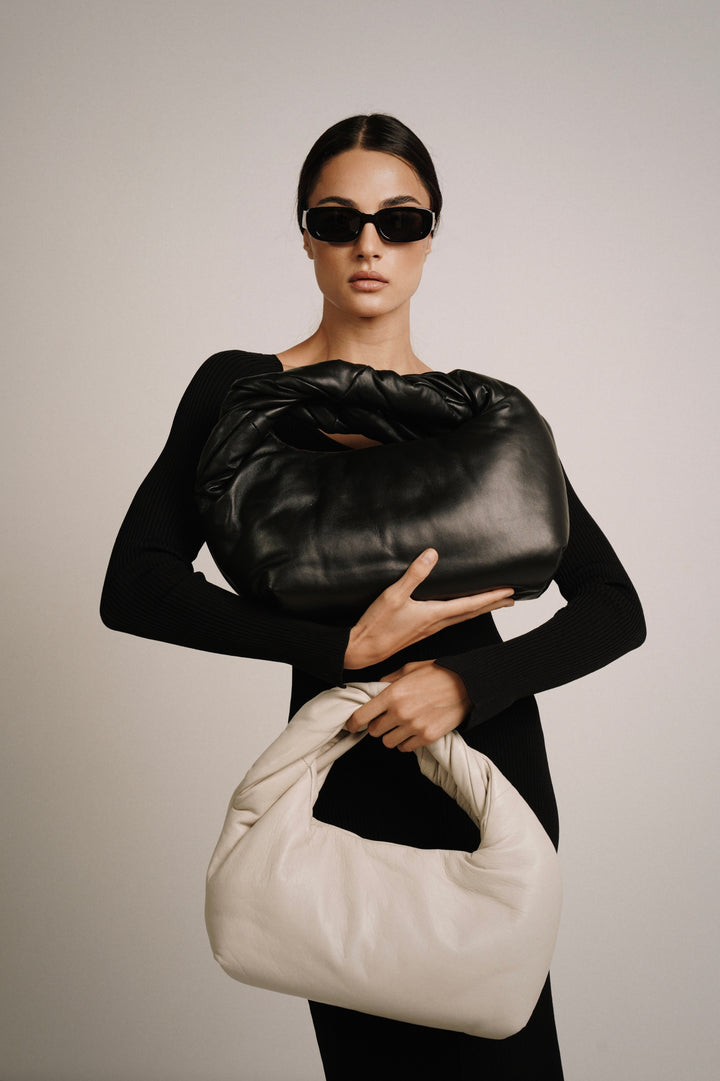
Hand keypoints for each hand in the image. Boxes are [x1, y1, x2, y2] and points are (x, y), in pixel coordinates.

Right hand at [343, 549, 513, 669]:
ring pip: (462, 618)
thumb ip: (414, 574)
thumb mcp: (394, 595)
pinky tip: (460, 612)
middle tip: (512, 600)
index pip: (470, 604)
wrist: (363, 650)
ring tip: (493, 604)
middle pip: (472, 614)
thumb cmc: (377, 625)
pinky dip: (463, 614)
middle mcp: (436, 624)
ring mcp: (429, 630)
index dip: (491, 597)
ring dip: (480, 610)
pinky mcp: (421, 632)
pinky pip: (450, 621)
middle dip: (492, 605)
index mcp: (434, 614)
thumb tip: (432, 553)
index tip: (509, 592)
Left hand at [345, 660, 470, 751]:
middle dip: (377, 726)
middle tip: (386, 719)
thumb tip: (374, 689)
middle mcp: (400, 712)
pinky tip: (412, 731)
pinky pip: (405, 748)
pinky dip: (406, 742)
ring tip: (401, 725)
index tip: (352, 726)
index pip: (362, 716)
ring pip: (388, 742)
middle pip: (374, 732)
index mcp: (392, 694)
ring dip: (391, 735)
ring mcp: (414, 727)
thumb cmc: (437, 674)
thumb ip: (388, 680)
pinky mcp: (427, 737)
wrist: (466, 685)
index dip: (353, 723)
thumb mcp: (408, 669)